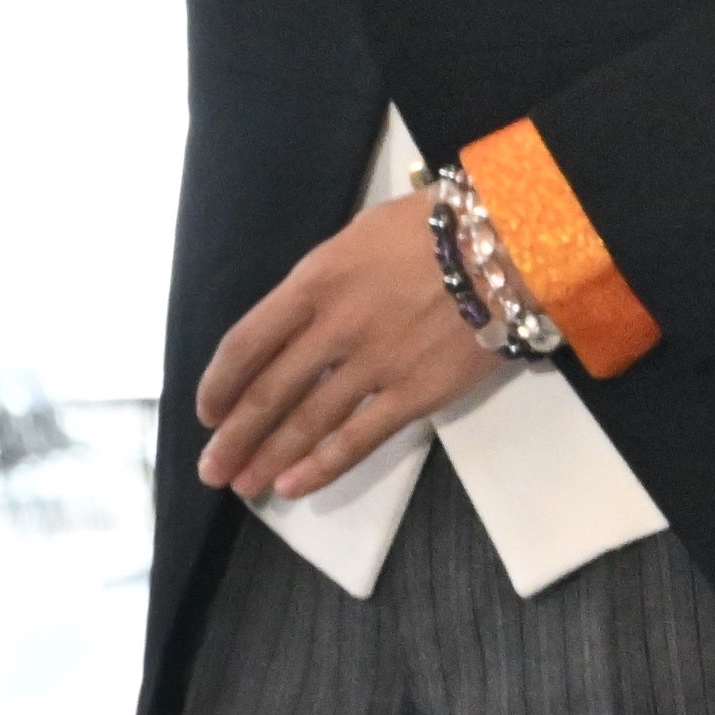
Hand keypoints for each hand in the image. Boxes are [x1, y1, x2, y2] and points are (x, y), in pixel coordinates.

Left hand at [195, 194, 489, 500]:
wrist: (507, 246)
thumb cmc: (433, 228)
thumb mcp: (359, 237)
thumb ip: (322, 282)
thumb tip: (295, 321)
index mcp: (315, 281)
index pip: (248, 341)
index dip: (219, 382)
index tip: (207, 411)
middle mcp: (334, 327)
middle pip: (269, 392)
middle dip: (233, 436)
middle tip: (211, 468)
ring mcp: (373, 365)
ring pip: (306, 422)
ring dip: (268, 458)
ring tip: (243, 485)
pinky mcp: (413, 395)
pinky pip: (357, 439)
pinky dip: (320, 467)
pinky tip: (292, 485)